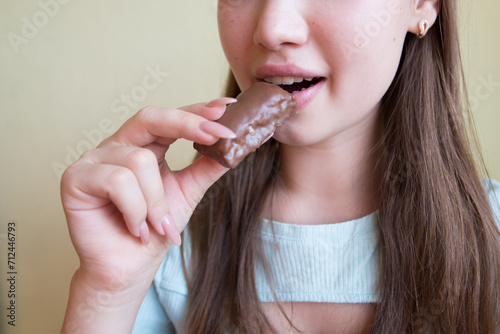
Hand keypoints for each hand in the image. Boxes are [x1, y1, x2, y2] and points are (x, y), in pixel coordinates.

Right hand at [60, 98, 235, 292]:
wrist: (130, 267)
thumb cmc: (157, 229)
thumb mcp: (189, 192)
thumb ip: (208, 166)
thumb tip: (235, 143)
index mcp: (145, 145)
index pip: (171, 118)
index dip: (198, 111)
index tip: (227, 108)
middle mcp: (119, 145)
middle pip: (150, 117)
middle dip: (186, 124)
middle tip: (216, 135)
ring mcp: (95, 159)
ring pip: (139, 160)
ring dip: (157, 201)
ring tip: (158, 225)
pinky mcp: (76, 178)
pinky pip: (117, 181)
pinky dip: (135, 209)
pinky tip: (136, 228)